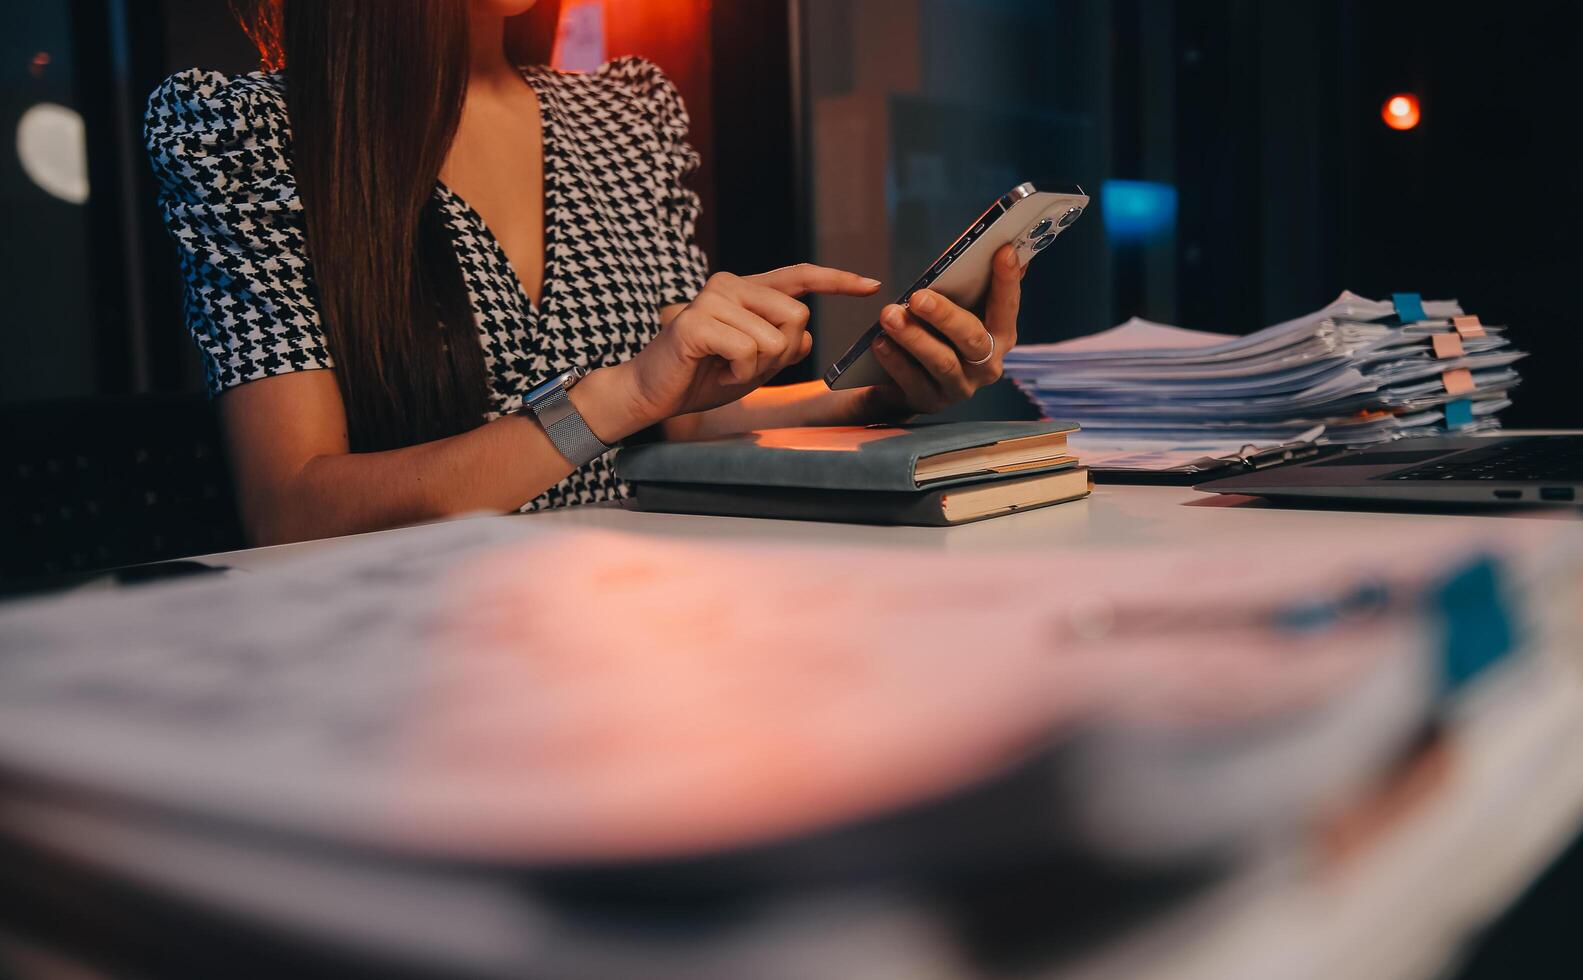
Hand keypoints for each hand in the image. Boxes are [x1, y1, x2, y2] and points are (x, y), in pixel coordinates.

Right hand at [617, 265, 881, 424]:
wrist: (653, 394)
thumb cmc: (703, 377)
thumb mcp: (754, 364)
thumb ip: (781, 346)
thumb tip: (806, 336)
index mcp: (745, 289)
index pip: (800, 276)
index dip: (837, 281)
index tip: (871, 285)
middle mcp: (729, 285)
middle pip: (796, 317)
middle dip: (781, 354)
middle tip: (746, 366)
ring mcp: (711, 300)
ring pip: (773, 340)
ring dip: (755, 370)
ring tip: (725, 369)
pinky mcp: (696, 323)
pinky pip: (747, 352)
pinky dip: (737, 375)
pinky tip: (715, 373)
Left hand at [864, 243, 1023, 415]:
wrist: (910, 380)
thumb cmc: (939, 332)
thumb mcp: (958, 308)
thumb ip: (978, 284)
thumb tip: (1003, 245)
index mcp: (1000, 336)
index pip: (1008, 307)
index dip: (1008, 281)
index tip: (1003, 250)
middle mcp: (986, 366)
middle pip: (972, 339)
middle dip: (945, 316)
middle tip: (918, 296)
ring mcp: (959, 388)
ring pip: (942, 362)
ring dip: (914, 337)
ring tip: (889, 316)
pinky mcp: (930, 402)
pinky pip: (913, 382)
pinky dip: (895, 361)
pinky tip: (880, 342)